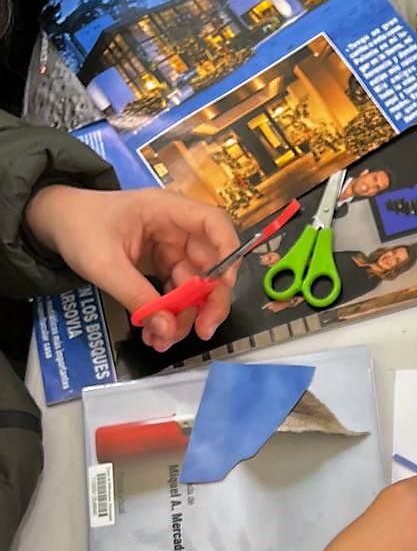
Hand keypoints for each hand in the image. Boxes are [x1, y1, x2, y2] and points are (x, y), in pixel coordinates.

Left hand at [24, 186, 238, 351]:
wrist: (55, 223)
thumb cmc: (78, 228)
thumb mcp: (103, 264)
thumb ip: (136, 296)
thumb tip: (167, 330)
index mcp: (167, 210)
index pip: (215, 224)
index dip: (228, 254)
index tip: (224, 286)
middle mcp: (178, 229)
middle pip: (212, 263)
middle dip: (210, 300)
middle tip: (203, 330)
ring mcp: (173, 249)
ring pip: (196, 286)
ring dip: (185, 316)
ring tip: (163, 340)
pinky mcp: (163, 266)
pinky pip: (177, 294)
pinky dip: (170, 315)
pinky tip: (157, 333)